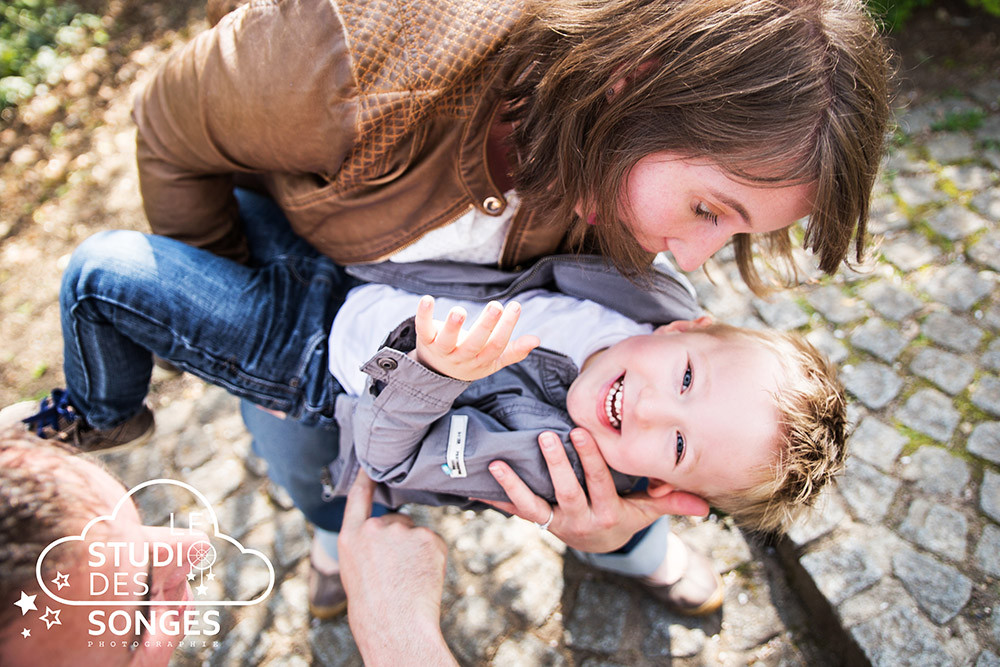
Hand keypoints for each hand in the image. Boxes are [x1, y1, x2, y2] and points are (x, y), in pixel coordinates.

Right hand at [338, 471, 456, 665]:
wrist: (395, 625)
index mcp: (351, 536)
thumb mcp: (356, 568)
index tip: (369, 463)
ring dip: (416, 550)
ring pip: (415, 534)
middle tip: (397, 572)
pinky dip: (432, 557)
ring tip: (408, 577)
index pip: (358, 497)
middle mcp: (376, 527)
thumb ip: (368, 542)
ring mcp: (404, 531)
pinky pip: (433, 542)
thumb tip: (391, 526)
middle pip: (396, 521)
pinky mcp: (429, 538)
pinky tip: (423, 576)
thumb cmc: (374, 605)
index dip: (365, 478)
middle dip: (399, 541)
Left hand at [414, 295, 538, 381]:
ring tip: (460, 310)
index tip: (515, 306)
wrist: (437, 371)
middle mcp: (461, 357)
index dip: (506, 328)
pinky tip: (427, 299)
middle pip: (474, 344)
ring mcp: (442, 350)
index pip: (496, 346)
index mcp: (480, 361)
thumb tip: (536, 340)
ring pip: (447, 340)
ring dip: (452, 325)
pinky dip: (423, 314)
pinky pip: (423, 328)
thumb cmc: (471, 359)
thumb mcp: (493, 360)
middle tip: (496, 305)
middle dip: (485, 325)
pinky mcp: (425, 340)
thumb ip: (514, 351)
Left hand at [483, 428, 709, 552]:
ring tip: (498, 463)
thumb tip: (705, 506)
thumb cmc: (627, 515)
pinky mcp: (538, 522)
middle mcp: (580, 519)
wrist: (600, 544)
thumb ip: (672, 503)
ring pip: (534, 505)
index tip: (581, 431)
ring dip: (514, 485)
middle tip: (546, 436)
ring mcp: (556, 522)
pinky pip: (514, 511)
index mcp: (608, 511)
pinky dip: (495, 498)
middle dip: (557, 464)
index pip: (600, 481)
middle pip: (567, 490)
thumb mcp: (648, 511)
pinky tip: (473, 485)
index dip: (591, 459)